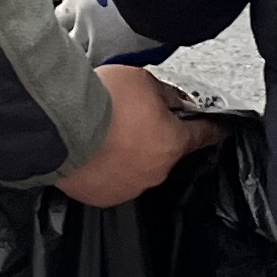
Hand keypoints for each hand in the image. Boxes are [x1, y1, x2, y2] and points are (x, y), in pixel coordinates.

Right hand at [56, 65, 218, 209]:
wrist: (61, 125)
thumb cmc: (102, 101)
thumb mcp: (142, 80)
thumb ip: (164, 94)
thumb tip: (172, 101)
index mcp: (173, 142)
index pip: (204, 135)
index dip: (210, 128)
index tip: (215, 127)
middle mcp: (156, 170)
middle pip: (165, 151)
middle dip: (155, 136)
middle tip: (134, 118)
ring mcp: (129, 187)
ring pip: (137, 168)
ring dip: (129, 153)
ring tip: (107, 134)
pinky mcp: (103, 196)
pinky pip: (111, 181)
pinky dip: (106, 168)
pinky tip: (94, 152)